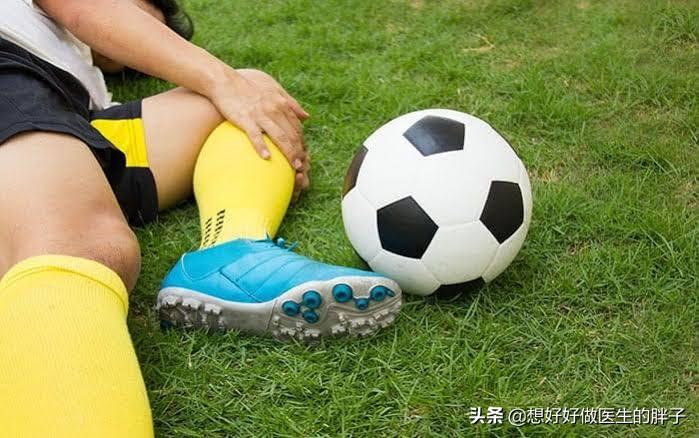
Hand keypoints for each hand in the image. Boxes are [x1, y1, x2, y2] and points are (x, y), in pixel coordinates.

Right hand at [237, 69, 310, 198]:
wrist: (226, 82)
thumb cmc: (250, 91)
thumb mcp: (274, 93)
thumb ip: (291, 105)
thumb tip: (307, 117)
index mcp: (282, 105)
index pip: (297, 128)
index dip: (302, 143)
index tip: (304, 156)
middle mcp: (275, 110)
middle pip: (292, 135)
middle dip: (299, 152)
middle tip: (302, 167)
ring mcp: (261, 115)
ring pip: (280, 137)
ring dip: (289, 153)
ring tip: (294, 167)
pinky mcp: (246, 120)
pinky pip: (256, 136)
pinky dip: (262, 147)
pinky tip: (267, 158)